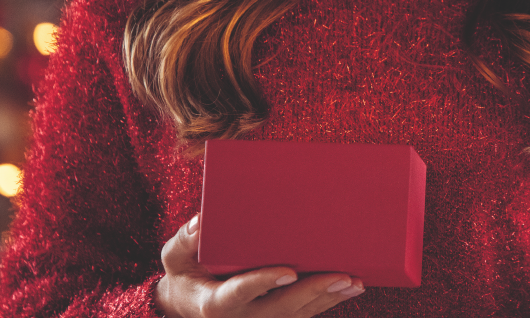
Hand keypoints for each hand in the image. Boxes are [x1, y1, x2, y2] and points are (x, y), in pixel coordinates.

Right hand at [155, 214, 365, 317]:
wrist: (186, 303)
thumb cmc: (184, 272)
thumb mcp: (174, 257)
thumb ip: (185, 240)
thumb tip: (199, 221)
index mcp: (215, 302)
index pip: (241, 292)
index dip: (264, 282)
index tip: (288, 271)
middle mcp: (241, 317)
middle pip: (281, 308)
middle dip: (313, 292)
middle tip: (342, 275)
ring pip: (297, 314)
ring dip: (327, 298)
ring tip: (354, 281)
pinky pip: (302, 314)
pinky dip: (326, 301)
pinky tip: (350, 288)